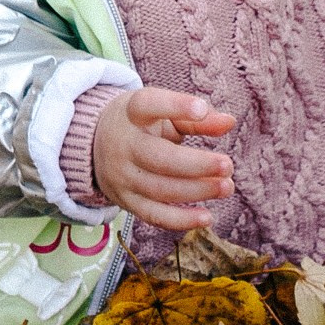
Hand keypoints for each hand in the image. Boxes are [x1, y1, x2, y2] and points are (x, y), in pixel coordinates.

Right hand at [90, 87, 236, 230]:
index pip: (148, 105)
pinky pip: (154, 215)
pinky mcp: (126, 201)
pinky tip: (207, 217)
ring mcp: (123, 175)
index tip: (201, 109)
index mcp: (131, 112)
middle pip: (159, 157)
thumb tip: (229, 122)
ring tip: (227, 186)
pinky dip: (181, 220)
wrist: (96, 145)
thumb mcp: (164, 113)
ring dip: (198, 191)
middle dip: (197, 165)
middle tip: (227, 165)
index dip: (174, 105)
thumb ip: (196, 118)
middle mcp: (123, 144)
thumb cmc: (141, 124)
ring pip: (160, 189)